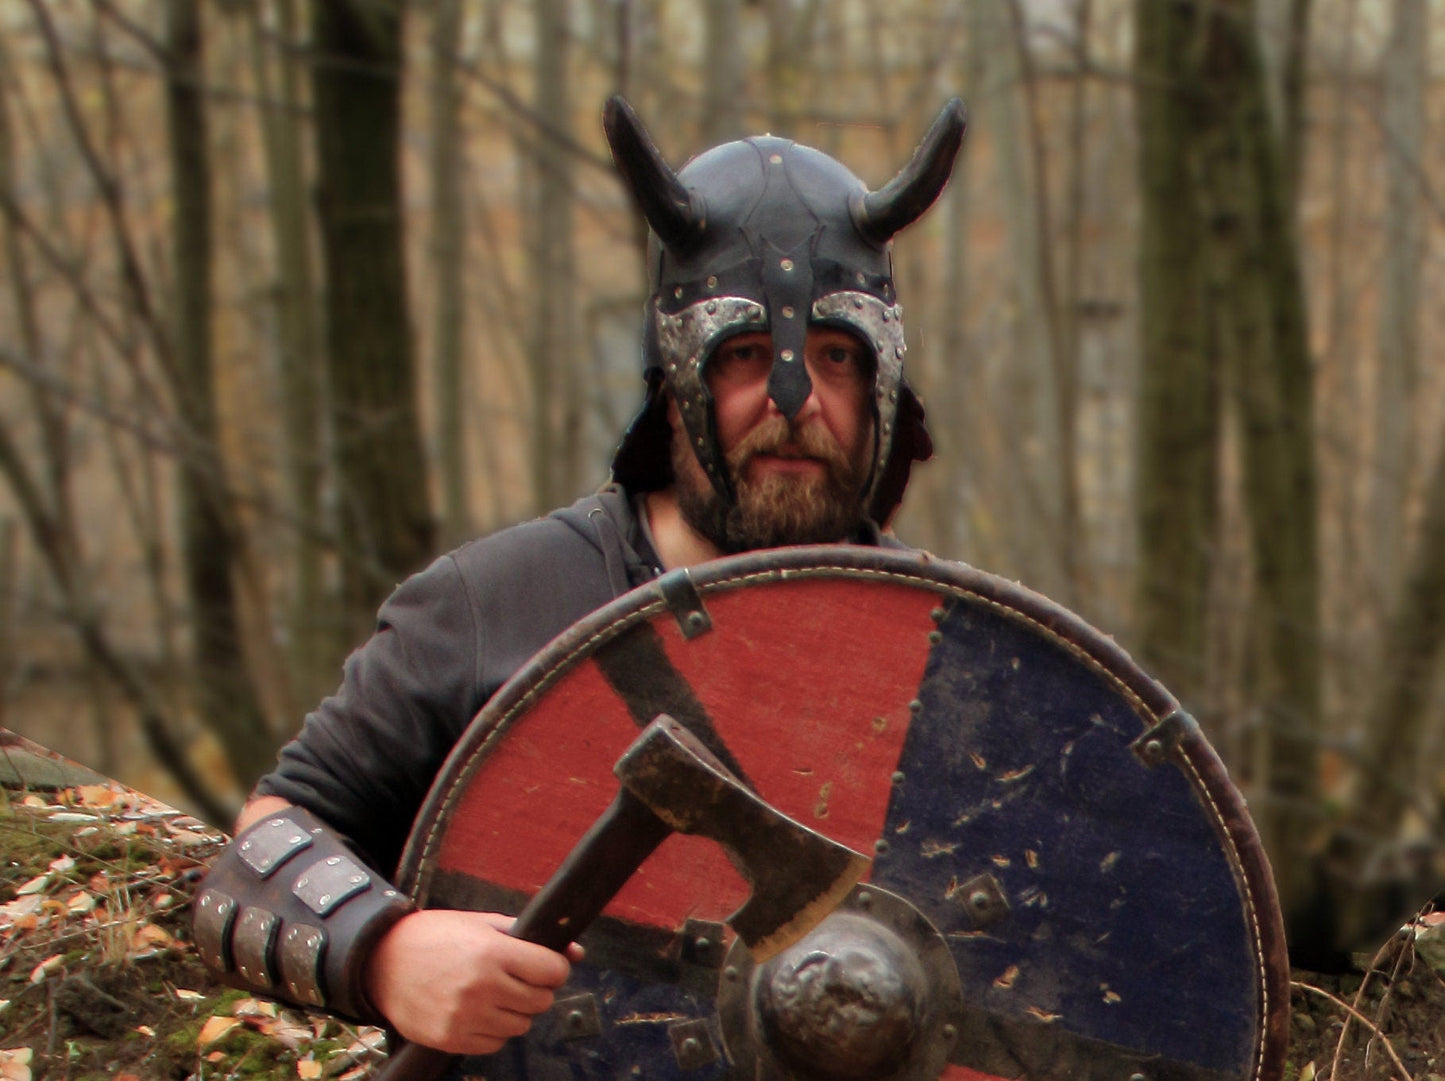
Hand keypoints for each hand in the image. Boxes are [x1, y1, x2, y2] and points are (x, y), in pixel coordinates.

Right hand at [363, 910, 581, 1054]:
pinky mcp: (451, 1039)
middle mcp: (482, 987)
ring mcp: (466, 1017)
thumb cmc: (434, 936)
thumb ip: (528, 935)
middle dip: (536, 989)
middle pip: (541, 1000)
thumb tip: (576, 952)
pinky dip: (494, 1030)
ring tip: (494, 993)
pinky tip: (478, 1010)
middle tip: (517, 978)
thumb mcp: (481, 923)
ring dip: (515, 1011)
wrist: (381, 962)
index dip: (554, 968)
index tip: (545, 965)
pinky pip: (495, 1044)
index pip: (552, 971)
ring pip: (521, 1025)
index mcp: (492, 952)